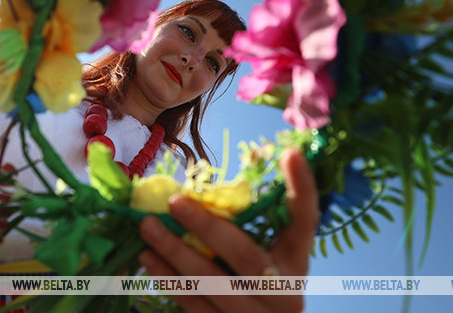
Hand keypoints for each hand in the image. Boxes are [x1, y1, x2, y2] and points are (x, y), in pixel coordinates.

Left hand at [139, 148, 317, 312]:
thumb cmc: (257, 282)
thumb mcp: (265, 254)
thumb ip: (246, 227)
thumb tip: (201, 189)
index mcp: (296, 262)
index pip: (304, 221)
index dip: (302, 189)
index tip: (291, 153)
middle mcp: (284, 292)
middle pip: (245, 256)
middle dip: (207, 227)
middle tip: (174, 201)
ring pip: (212, 283)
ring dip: (174, 253)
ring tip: (147, 227)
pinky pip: (194, 303)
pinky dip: (169, 278)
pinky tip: (148, 257)